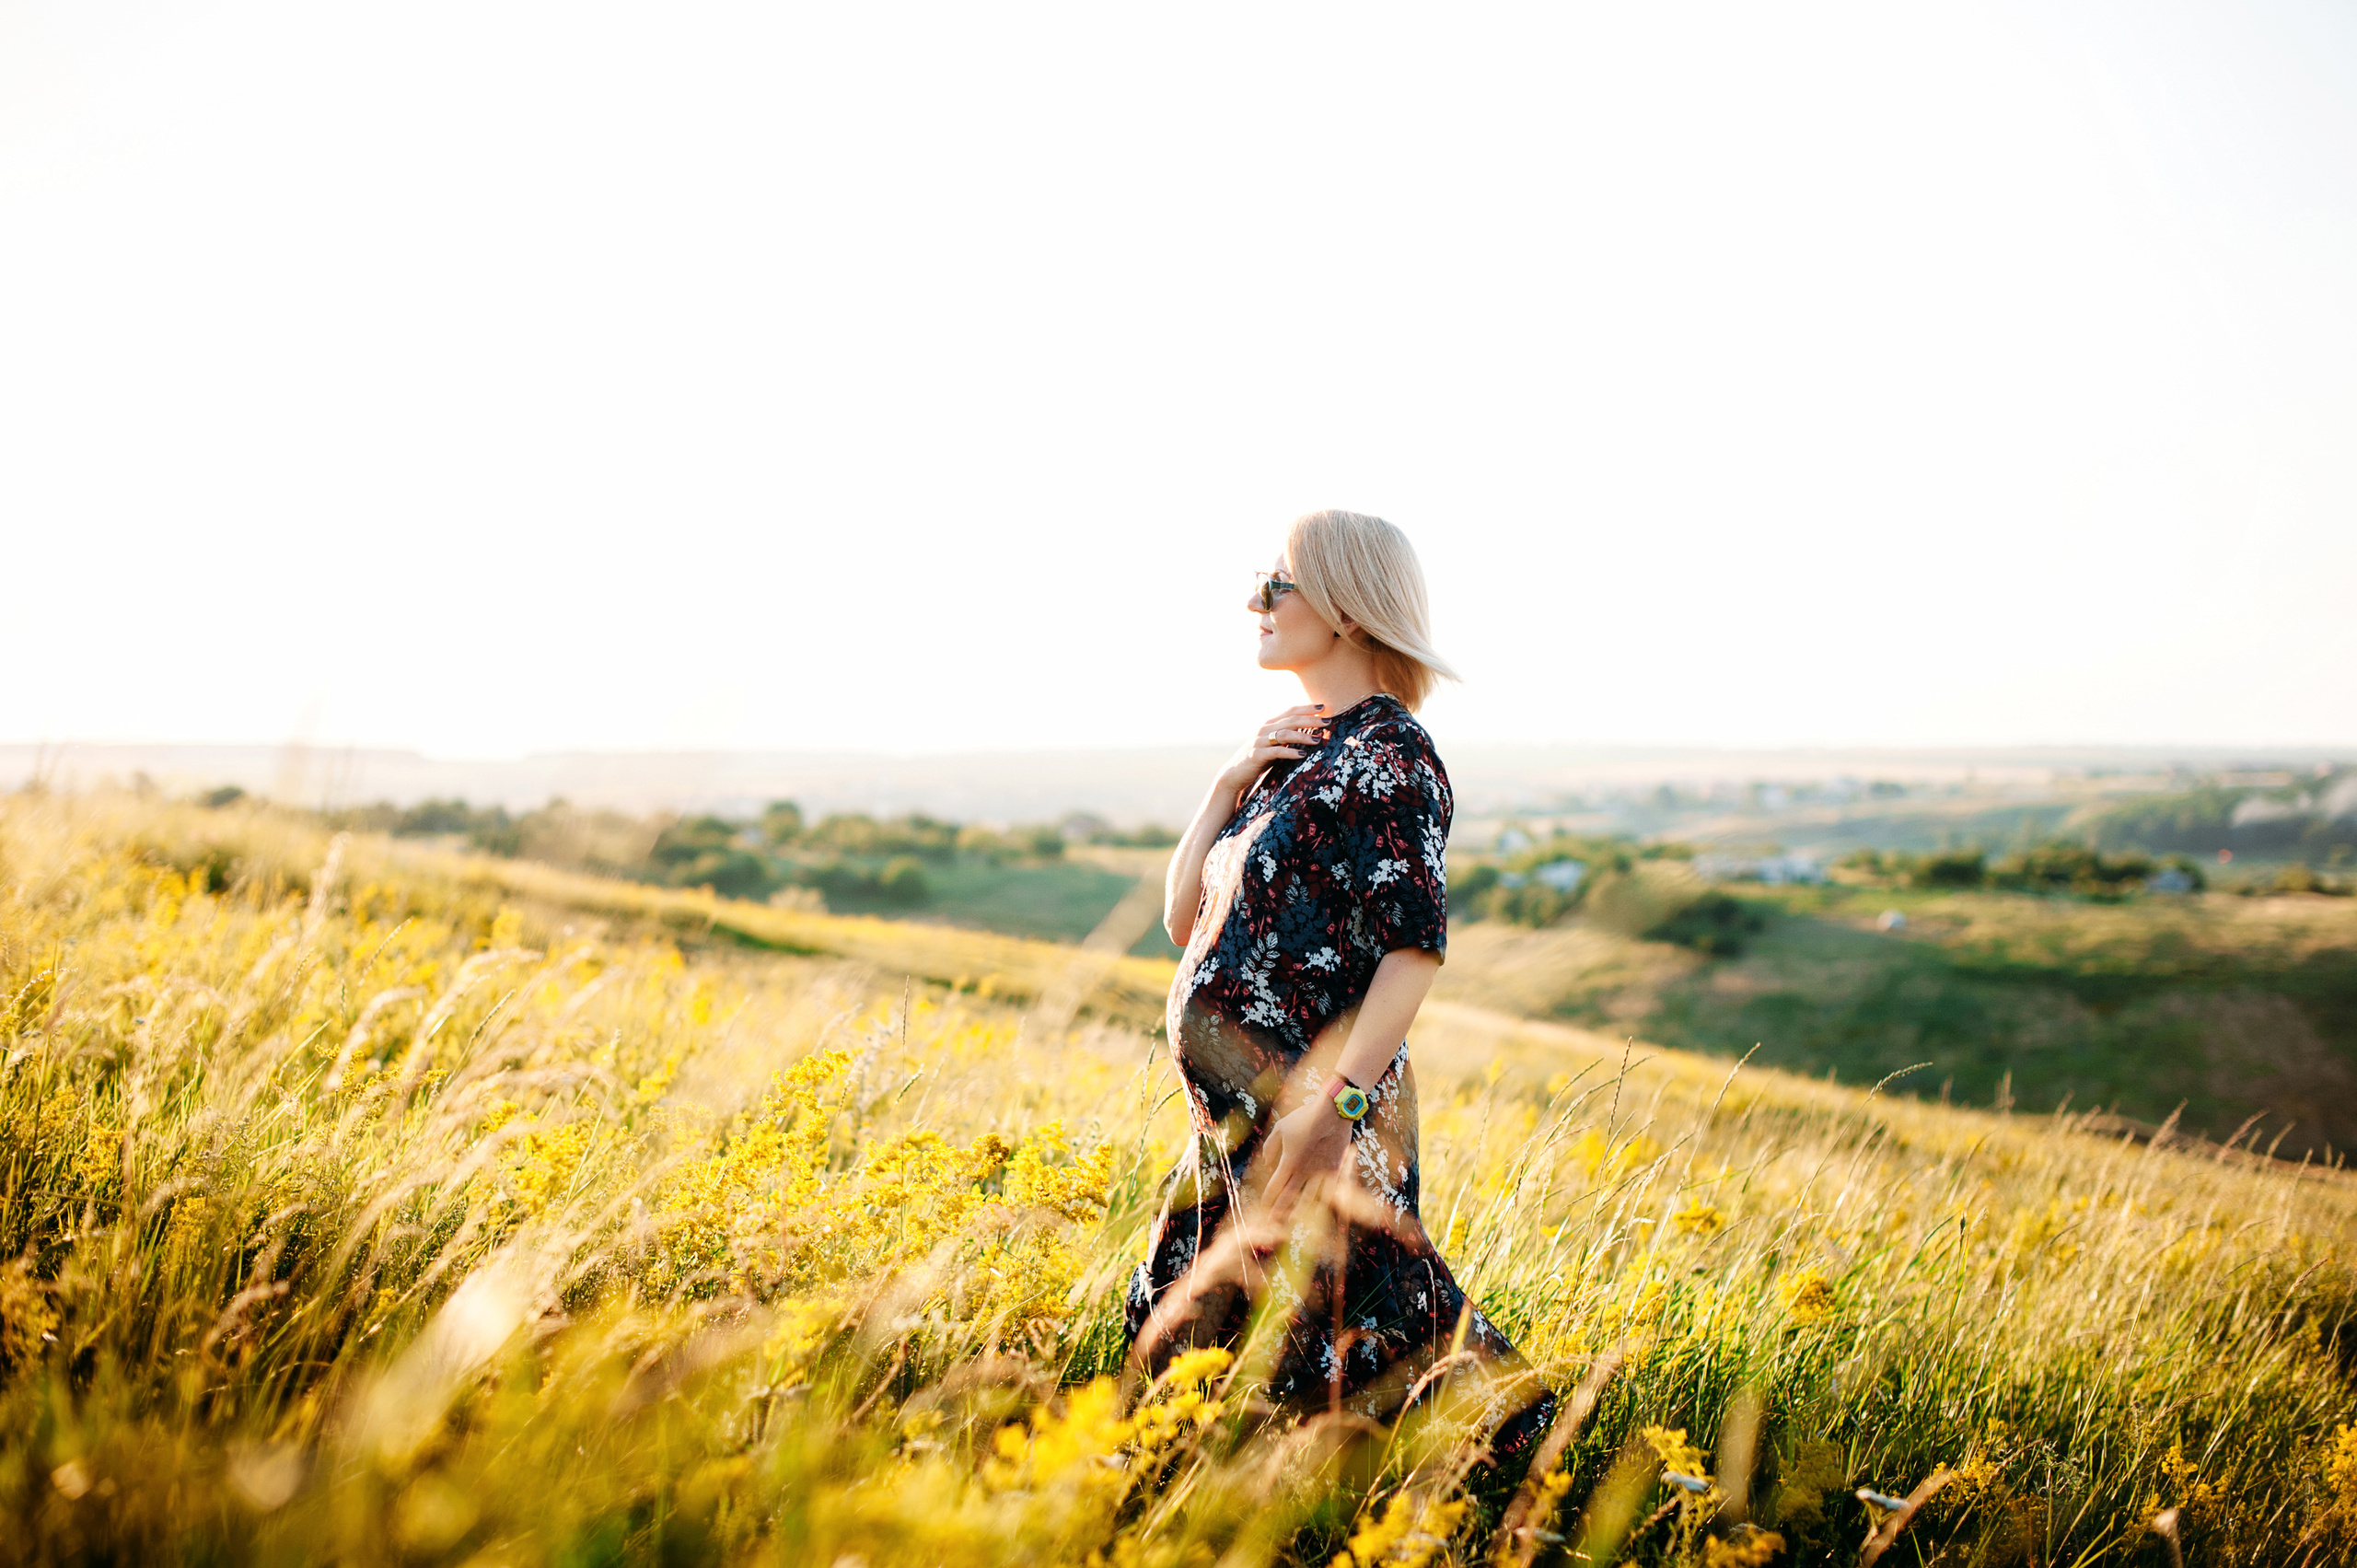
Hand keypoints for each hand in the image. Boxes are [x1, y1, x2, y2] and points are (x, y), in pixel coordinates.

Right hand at [1217, 704, 1330, 798]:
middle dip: (1310, 720)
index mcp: (1269, 724)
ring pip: (1285, 734)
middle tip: (1328, 721)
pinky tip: (1303, 754)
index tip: (1323, 707)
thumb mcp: (1272, 744)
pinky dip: (1290, 752)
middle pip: (1291, 720)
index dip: (1306, 708)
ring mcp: (1260, 741)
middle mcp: (1264, 729)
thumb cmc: (1258, 759)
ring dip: (1303, 736)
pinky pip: (1276, 751)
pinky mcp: (1257, 755)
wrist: (1235, 774)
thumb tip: (1309, 734)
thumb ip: (1285, 737)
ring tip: (1318, 740)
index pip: (1290, 711)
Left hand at [1259, 1090, 1353, 1223]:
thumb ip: (1271, 1146)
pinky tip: (1319, 1208)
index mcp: (1289, 1162)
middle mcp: (1304, 1171)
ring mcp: (1321, 1173)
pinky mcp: (1335, 1170)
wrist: (1333, 1112)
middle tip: (1273, 1221)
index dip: (1268, 1197)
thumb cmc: (1305, 1117)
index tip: (1264, 1205)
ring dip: (1300, 1210)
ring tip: (1293, 1219)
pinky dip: (1322, 1200)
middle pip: (1289, 1196)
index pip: (1275, 1186)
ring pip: (1309, 1198)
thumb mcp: (1281, 1127)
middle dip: (1280, 1209)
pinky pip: (1329, 1190)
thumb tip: (1266, 1162)